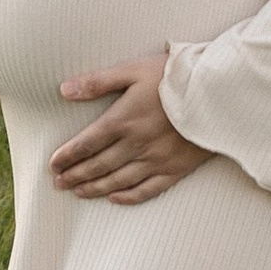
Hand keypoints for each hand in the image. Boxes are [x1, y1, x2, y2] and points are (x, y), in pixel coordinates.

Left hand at [49, 53, 208, 204]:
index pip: (86, 144)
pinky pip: (148, 189)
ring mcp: (156, 160)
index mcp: (123, 120)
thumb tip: (64, 90)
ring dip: (95, 188)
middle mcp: (136, 145)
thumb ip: (98, 82)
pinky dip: (129, 197)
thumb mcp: (133, 70)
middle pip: (98, 165)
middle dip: (75, 175)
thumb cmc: (174, 76)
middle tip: (58, 183)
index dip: (66, 156)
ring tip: (78, 192)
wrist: (218, 93)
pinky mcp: (176, 168)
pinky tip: (115, 199)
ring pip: (118, 180)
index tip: (52, 165)